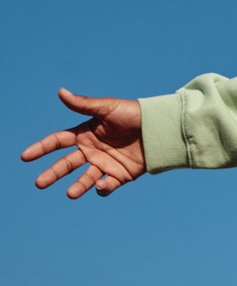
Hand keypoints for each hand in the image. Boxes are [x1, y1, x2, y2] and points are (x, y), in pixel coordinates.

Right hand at [22, 88, 145, 197]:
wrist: (160, 128)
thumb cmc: (134, 114)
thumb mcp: (108, 107)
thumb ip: (84, 104)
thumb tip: (60, 92)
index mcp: (85, 134)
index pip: (58, 142)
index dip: (41, 148)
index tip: (25, 156)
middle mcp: (92, 151)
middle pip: (66, 164)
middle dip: (52, 173)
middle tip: (39, 183)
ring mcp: (105, 164)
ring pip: (85, 178)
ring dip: (77, 186)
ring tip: (70, 194)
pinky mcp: (120, 175)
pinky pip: (107, 185)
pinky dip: (102, 188)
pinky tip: (101, 185)